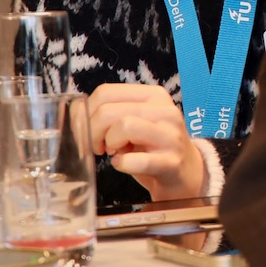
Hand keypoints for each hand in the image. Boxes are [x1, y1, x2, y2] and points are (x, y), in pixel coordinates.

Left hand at [86, 84, 206, 199]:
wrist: (187, 174)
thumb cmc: (153, 147)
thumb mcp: (137, 121)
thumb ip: (113, 113)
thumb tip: (78, 115)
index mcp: (153, 96)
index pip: (105, 92)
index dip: (88, 113)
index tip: (92, 130)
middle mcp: (164, 110)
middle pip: (109, 111)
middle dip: (94, 132)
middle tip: (100, 146)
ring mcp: (170, 136)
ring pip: (123, 126)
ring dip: (110, 144)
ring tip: (115, 152)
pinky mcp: (170, 161)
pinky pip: (133, 160)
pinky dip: (121, 164)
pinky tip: (124, 164)